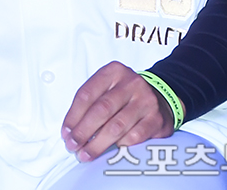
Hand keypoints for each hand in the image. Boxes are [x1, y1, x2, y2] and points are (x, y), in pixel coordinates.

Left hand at [61, 62, 180, 161]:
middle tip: (72, 146)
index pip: (87, 93)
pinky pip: (134, 136)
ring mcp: (145, 100)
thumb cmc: (126, 96)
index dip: (73, 115)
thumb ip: (91, 102)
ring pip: (116, 125)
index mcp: (113, 72)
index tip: (66, 132)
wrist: (161, 98)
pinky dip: (120, 145)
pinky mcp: (156, 118)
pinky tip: (111, 151)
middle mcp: (130, 83)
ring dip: (97, 144)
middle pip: (101, 109)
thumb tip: (71, 130)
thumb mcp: (109, 88)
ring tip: (85, 154)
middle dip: (83, 131)